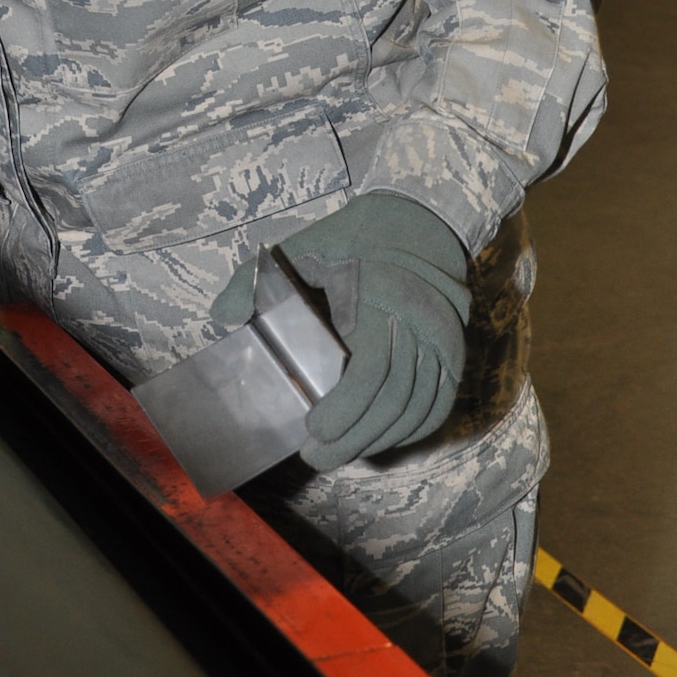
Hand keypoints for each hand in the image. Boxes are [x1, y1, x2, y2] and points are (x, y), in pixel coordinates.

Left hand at [211, 190, 470, 469]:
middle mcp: (421, 325)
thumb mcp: (303, 247)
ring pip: (415, 409)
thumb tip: (221, 317)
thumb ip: (257, 280)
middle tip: (317, 457)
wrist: (420, 220)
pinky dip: (409, 430)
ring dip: (378, 440)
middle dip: (354, 438)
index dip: (344, 409)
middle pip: (392, 400)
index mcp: (382, 297)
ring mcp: (444, 343)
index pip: (370, 370)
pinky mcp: (454, 356)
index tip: (312, 429)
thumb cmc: (354, 238)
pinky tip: (379, 440)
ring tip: (341, 453)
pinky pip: (437, 406)